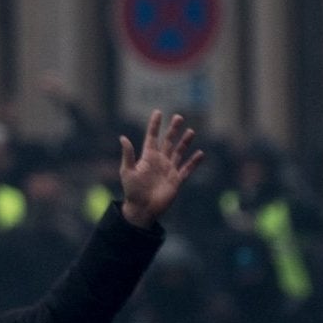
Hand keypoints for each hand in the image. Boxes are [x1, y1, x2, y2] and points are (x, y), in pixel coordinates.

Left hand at [118, 111, 204, 228]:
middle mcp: (159, 161)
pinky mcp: (176, 181)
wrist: (142, 209)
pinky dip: (194, 162)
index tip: (158, 112)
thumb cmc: (132, 191)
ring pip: (178, 152)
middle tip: (179, 117)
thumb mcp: (127, 172)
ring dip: (185, 142)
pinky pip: (187, 169)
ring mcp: (169, 170)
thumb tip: (123, 137)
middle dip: (173, 129)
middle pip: (168, 141)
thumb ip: (128, 155)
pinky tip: (200, 153)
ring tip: (191, 131)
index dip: (154, 125)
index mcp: (147, 158)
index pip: (152, 137)